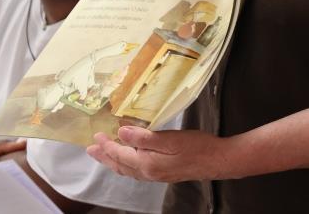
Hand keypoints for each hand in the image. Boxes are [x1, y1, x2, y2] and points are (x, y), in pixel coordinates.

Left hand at [86, 127, 228, 182]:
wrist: (217, 160)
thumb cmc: (196, 147)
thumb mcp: (170, 138)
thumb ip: (144, 137)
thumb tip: (121, 133)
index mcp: (147, 163)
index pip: (120, 154)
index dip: (107, 145)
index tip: (96, 135)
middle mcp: (149, 172)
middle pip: (120, 165)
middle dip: (105, 156)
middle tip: (90, 149)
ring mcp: (156, 175)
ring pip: (128, 169)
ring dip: (113, 161)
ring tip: (103, 154)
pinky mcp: (163, 173)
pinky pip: (137, 170)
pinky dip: (126, 164)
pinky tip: (128, 159)